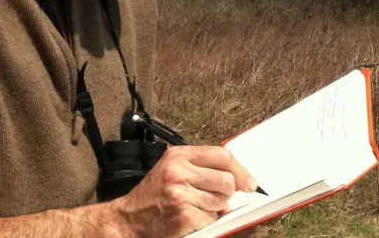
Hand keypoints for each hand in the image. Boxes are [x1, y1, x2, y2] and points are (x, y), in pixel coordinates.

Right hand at [109, 145, 256, 237]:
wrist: (129, 219)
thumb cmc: (153, 195)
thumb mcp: (172, 170)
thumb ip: (200, 168)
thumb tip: (239, 179)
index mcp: (178, 155)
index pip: (222, 155)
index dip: (240, 170)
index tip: (249, 183)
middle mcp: (179, 171)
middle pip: (227, 180)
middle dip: (226, 194)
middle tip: (212, 199)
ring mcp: (181, 193)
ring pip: (222, 202)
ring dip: (214, 209)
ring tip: (196, 208)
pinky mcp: (184, 214)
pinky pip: (212, 220)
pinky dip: (206, 223)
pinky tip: (190, 219)